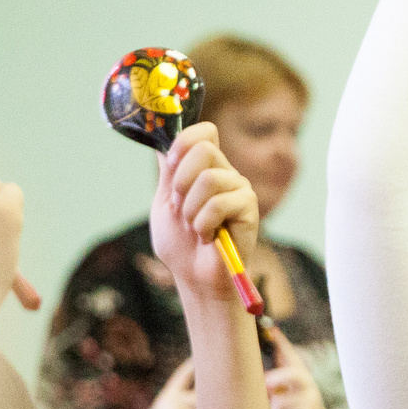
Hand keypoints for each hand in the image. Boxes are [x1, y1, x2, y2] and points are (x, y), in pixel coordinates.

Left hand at [150, 124, 257, 302]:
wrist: (194, 276)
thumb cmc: (180, 243)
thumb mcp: (164, 201)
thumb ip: (166, 171)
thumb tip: (158, 137)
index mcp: (206, 167)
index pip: (204, 132)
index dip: (184, 142)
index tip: (170, 165)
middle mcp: (225, 173)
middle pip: (203, 148)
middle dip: (181, 182)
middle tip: (181, 207)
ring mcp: (239, 188)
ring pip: (209, 178)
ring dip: (191, 209)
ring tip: (194, 227)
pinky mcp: (248, 207)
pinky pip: (219, 203)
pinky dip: (204, 223)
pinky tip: (208, 236)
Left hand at [263, 330, 336, 408]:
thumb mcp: (287, 396)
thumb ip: (276, 385)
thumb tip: (260, 377)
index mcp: (301, 377)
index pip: (291, 356)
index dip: (282, 343)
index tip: (271, 329)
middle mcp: (309, 384)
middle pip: (293, 373)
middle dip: (278, 378)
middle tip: (266, 384)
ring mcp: (311, 399)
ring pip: (281, 402)